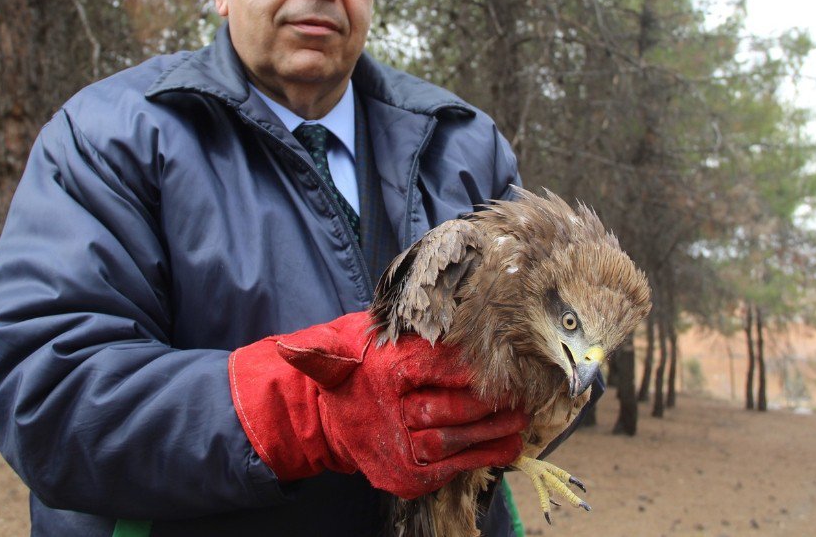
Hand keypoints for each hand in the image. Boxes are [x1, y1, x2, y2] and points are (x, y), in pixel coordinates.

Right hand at [229, 312, 526, 498]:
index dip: (464, 367)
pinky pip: (453, 467)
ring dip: (492, 430)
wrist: (334, 423)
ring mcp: (397, 454)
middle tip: (518, 391)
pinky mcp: (408, 478)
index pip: (428, 369)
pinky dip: (485, 456)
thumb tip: (293, 343)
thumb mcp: (343, 344)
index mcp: (379, 377)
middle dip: (484, 402)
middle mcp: (386, 419)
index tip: (495, 359)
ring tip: (521, 416)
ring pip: (452, 441)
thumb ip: (350, 336)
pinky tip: (512, 445)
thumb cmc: (356, 372)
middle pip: (443, 410)